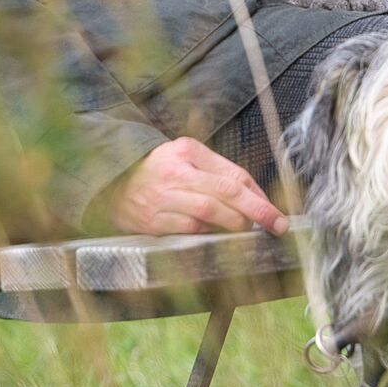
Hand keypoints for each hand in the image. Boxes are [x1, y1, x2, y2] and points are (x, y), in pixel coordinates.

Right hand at [107, 138, 287, 236]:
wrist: (112, 182)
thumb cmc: (158, 171)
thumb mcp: (186, 158)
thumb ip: (219, 173)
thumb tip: (255, 197)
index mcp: (187, 151)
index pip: (232, 174)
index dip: (258, 196)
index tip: (275, 213)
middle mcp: (175, 172)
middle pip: (225, 192)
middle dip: (256, 211)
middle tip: (276, 225)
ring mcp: (163, 197)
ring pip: (209, 213)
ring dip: (233, 224)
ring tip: (246, 229)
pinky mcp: (152, 221)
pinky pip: (189, 229)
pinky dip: (207, 233)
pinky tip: (215, 234)